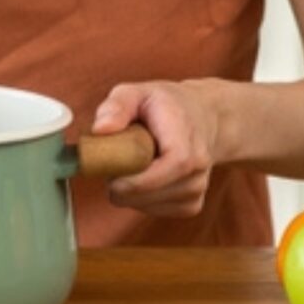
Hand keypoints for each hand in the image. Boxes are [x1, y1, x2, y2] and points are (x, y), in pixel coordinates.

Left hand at [90, 81, 221, 218]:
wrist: (203, 118)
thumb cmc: (165, 105)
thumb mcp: (137, 92)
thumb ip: (116, 106)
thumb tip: (100, 130)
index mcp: (186, 145)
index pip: (160, 174)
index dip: (131, 180)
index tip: (109, 173)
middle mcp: (197, 171)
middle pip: (148, 195)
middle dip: (121, 183)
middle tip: (114, 160)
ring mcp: (196, 191)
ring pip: (146, 206)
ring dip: (129, 190)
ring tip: (132, 163)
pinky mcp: (191, 205)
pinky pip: (153, 211)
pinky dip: (140, 198)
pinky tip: (144, 176)